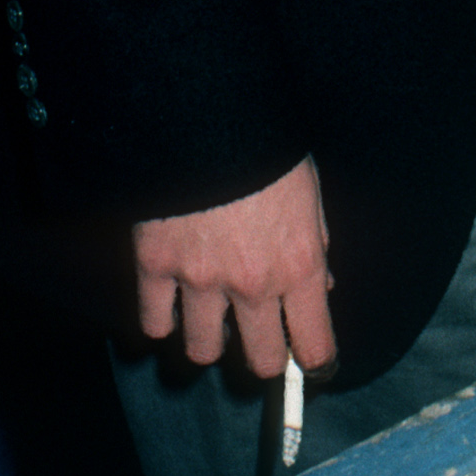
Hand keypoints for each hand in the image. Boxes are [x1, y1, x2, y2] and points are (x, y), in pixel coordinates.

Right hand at [133, 152, 336, 378]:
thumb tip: (321, 289)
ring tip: (211, 318)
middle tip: (259, 339)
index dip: (316, 360)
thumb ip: (316, 248)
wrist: (209, 114)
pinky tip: (169, 304)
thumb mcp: (310, 195)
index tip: (312, 361)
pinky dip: (161, 320)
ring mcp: (200, 280)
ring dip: (210, 341)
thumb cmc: (268, 149)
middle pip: (262, 361)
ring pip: (203, 352)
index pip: (315, 345)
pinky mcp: (155, 266)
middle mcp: (253, 284)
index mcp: (300, 266)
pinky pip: (154, 323)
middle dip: (264, 356)